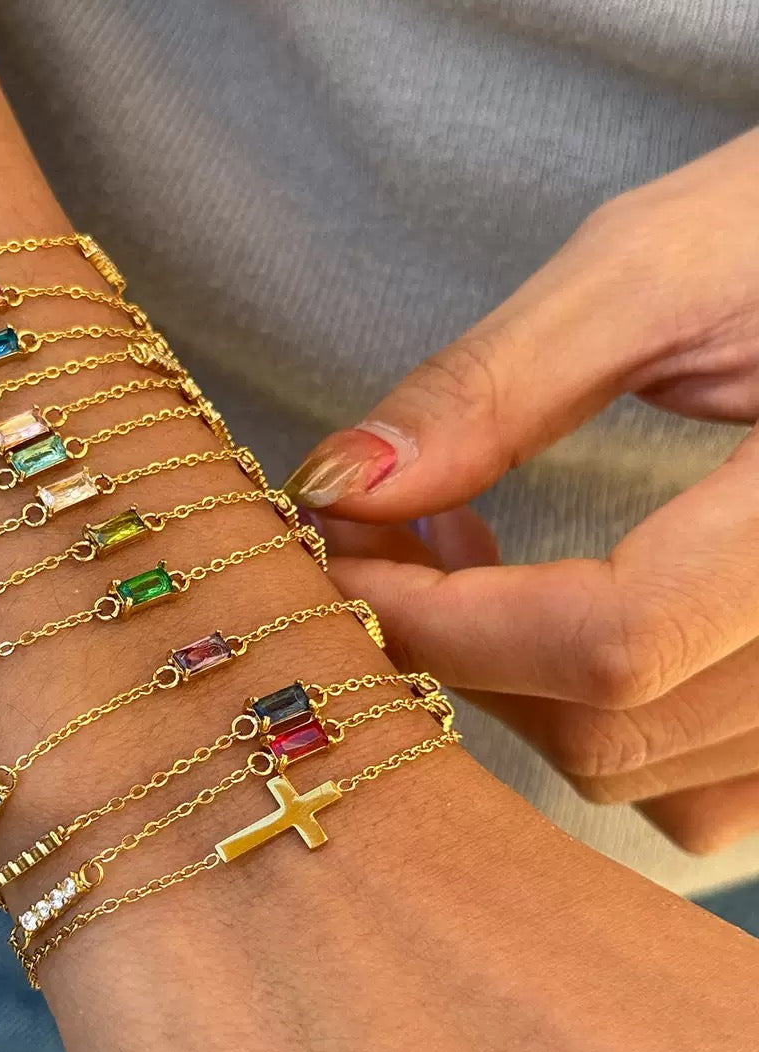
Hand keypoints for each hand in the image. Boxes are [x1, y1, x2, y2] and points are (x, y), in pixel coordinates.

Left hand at [285, 129, 758, 853]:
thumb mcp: (661, 267)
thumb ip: (495, 386)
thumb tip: (342, 486)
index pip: (611, 643)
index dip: (441, 616)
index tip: (342, 548)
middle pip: (612, 733)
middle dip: (458, 649)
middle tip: (390, 538)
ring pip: (651, 777)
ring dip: (516, 687)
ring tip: (472, 559)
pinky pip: (710, 785)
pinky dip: (603, 719)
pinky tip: (560, 621)